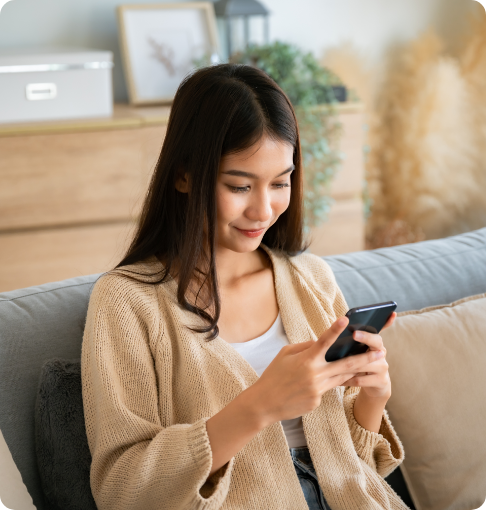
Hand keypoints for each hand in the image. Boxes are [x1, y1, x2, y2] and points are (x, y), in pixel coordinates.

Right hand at [251, 316, 385, 424]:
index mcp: (305, 359)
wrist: (265, 403)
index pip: (323, 341)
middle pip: (345, 364)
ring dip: (358, 371)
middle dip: (365, 358)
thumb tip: (321, 342)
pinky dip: (330, 382)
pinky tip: (329, 380)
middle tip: (382, 352)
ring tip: (374, 364)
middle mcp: (315, 374)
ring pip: (342, 378)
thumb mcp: (285, 354)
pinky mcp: (317, 400)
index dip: (335, 329)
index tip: (346, 319)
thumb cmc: (274, 374)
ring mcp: (317, 389)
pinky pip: (328, 388)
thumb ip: (305, 347)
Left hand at [340, 312, 395, 398]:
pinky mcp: (381, 381)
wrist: (374, 384)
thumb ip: (351, 341)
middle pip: (376, 342)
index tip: (357, 328)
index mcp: (375, 343)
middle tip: (354, 334)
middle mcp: (381, 352)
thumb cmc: (361, 364)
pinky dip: (347, 380)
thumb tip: (336, 327)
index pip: (374, 332)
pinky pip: (361, 380)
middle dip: (365, 337)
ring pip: (365, 364)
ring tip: (335, 360)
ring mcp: (383, 367)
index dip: (367, 330)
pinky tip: (336, 380)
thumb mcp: (358, 351)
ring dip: (349, 363)